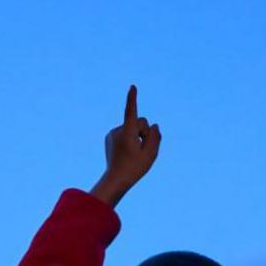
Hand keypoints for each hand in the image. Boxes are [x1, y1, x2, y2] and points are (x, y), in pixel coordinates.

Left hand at [90, 86, 161, 206]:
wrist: (115, 180)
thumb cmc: (134, 168)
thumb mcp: (151, 154)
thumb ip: (155, 137)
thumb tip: (154, 125)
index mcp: (127, 132)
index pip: (131, 111)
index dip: (132, 99)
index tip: (132, 86)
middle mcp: (117, 130)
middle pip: (139, 122)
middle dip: (144, 132)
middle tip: (143, 149)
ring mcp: (112, 134)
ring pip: (132, 128)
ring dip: (137, 137)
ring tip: (134, 153)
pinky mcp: (110, 138)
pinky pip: (125, 133)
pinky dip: (129, 139)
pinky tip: (127, 153)